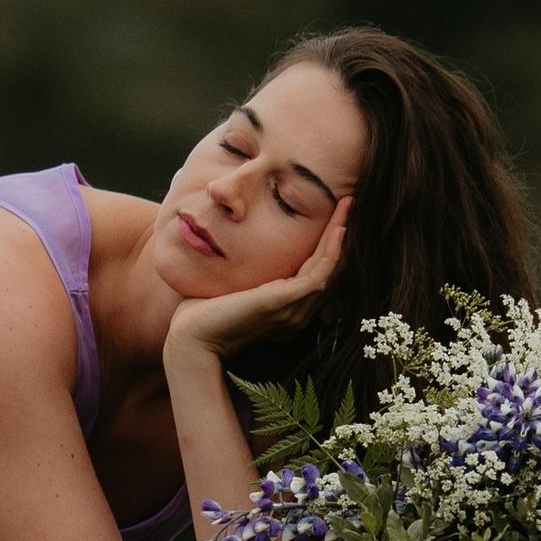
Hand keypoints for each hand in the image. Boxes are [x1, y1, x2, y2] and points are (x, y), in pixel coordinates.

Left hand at [163, 193, 352, 369]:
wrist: (190, 338)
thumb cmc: (202, 312)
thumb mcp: (233, 282)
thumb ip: (248, 268)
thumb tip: (241, 240)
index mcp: (287, 309)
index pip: (318, 272)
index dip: (330, 242)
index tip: (333, 211)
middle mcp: (296, 312)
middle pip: (331, 269)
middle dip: (343, 233)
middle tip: (351, 202)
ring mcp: (293, 310)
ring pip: (330, 269)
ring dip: (341, 234)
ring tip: (348, 205)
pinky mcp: (284, 304)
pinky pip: (320, 275)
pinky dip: (331, 252)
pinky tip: (337, 229)